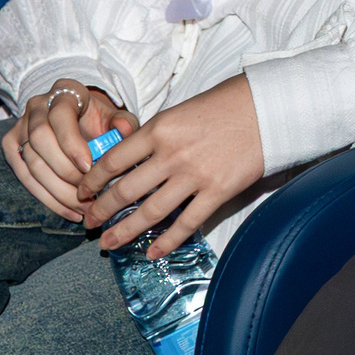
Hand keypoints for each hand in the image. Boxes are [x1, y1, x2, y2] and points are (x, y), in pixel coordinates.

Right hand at [3, 79, 131, 222]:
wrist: (79, 117)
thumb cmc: (100, 118)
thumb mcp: (116, 116)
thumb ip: (123, 122)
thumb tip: (123, 129)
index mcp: (64, 92)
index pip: (60, 116)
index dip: (71, 144)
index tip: (89, 167)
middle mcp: (37, 106)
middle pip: (40, 141)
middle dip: (64, 171)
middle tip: (88, 193)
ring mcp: (20, 126)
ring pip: (30, 162)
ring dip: (57, 191)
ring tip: (83, 208)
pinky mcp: (11, 146)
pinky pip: (24, 176)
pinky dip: (46, 197)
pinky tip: (68, 211)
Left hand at [78, 75, 265, 257]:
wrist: (272, 107)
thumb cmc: (228, 102)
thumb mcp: (182, 110)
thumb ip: (158, 135)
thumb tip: (133, 159)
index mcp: (159, 130)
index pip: (112, 161)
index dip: (91, 181)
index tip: (82, 192)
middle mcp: (172, 156)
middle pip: (124, 191)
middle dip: (101, 211)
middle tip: (90, 222)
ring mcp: (195, 176)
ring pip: (150, 213)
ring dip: (124, 231)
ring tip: (108, 243)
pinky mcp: (219, 191)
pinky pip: (187, 223)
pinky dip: (167, 242)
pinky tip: (153, 252)